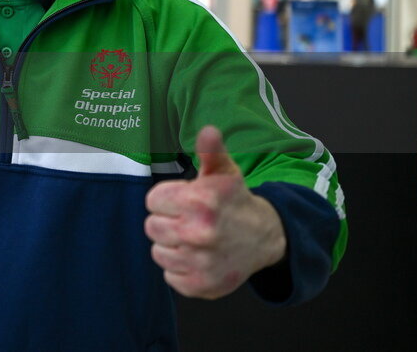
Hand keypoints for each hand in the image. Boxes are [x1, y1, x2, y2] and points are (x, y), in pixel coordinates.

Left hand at [144, 125, 285, 298]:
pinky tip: (199, 257)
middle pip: (151, 227)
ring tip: (195, 239)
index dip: (166, 199)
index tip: (185, 200)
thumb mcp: (224, 171)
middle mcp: (200, 234)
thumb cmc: (234, 200)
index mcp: (200, 202)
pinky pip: (170, 276)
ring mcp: (201, 262)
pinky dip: (180, 269)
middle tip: (190, 220)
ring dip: (173, 246)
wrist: (264, 237)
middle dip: (167, 221)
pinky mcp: (201, 285)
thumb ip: (210, 150)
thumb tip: (207, 130)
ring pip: (158, 252)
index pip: (152, 201)